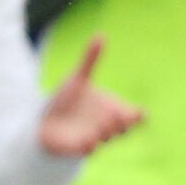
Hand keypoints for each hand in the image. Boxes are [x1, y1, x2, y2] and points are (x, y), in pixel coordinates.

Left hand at [38, 37, 143, 156]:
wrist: (46, 120)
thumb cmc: (66, 100)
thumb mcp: (78, 78)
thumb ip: (90, 60)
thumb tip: (100, 34)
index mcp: (114, 111)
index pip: (136, 117)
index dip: (139, 116)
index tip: (138, 111)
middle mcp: (108, 127)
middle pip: (125, 128)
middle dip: (124, 122)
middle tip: (118, 114)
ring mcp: (95, 138)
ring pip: (108, 138)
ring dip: (107, 131)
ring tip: (103, 123)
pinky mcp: (79, 148)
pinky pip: (88, 150)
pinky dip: (89, 145)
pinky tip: (88, 138)